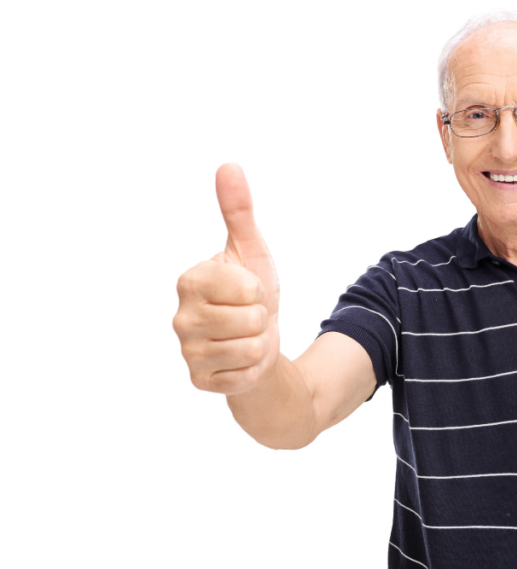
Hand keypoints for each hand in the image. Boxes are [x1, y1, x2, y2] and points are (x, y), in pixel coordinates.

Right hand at [173, 164, 280, 394]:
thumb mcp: (250, 250)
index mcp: (190, 280)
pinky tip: (240, 360)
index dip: (258, 290)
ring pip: (252, 347)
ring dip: (259, 343)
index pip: (247, 287)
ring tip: (245, 337)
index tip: (246, 291)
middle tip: (248, 316)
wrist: (258, 342)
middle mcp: (180, 316)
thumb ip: (238, 211)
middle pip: (251, 319)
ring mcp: (187, 351)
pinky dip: (253, 368)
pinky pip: (246, 375)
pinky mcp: (200, 380)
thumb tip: (229, 166)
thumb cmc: (251, 293)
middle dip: (261, 318)